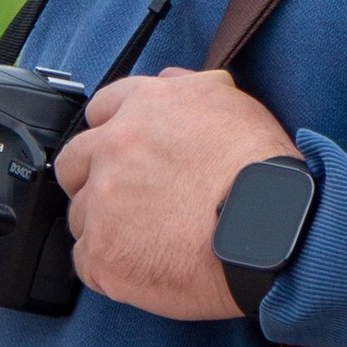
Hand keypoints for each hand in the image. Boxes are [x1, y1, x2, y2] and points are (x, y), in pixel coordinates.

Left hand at [53, 68, 297, 317]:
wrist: (272, 231)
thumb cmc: (263, 173)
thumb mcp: (232, 103)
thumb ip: (189, 87)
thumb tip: (168, 79)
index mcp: (144, 106)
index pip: (100, 112)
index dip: (112, 135)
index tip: (125, 156)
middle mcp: (114, 147)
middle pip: (74, 163)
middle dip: (94, 179)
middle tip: (129, 201)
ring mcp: (103, 201)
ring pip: (80, 215)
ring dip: (105, 226)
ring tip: (150, 240)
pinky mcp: (103, 252)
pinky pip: (86, 262)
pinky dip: (110, 267)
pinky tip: (143, 267)